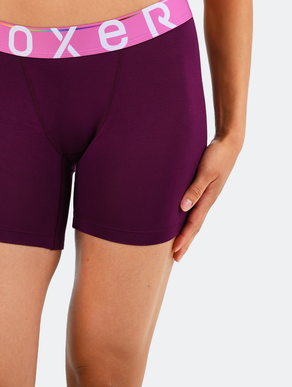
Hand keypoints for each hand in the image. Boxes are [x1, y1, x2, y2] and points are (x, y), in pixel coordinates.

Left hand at [173, 135, 242, 261]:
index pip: (193, 224)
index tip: (175, 251)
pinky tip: (183, 221)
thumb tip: (183, 207)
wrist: (228, 145)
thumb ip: (194, 189)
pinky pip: (195, 209)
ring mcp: (207, 196)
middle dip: (185, 242)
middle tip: (176, 258)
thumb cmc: (216, 157)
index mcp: (207, 199)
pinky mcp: (205, 190)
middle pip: (194, 226)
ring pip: (195, 219)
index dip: (184, 238)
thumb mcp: (205, 172)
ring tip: (178, 245)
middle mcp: (207, 201)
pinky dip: (189, 220)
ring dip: (187, 233)